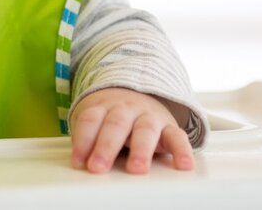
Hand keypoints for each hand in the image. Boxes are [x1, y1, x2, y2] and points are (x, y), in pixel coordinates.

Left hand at [69, 87, 193, 173]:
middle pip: (115, 125)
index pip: (91, 120)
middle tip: (98, 167)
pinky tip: (183, 165)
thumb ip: (88, 138)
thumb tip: (80, 162)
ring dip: (141, 150)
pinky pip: (178, 137)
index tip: (78, 162)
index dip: (83, 141)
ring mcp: (149, 116)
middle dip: (106, 147)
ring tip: (137, 169)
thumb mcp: (95, 120)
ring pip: (145, 130)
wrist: (136, 92)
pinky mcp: (169, 127)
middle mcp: (126, 109)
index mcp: (104, 106)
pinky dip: (182, 151)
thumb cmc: (110, 115)